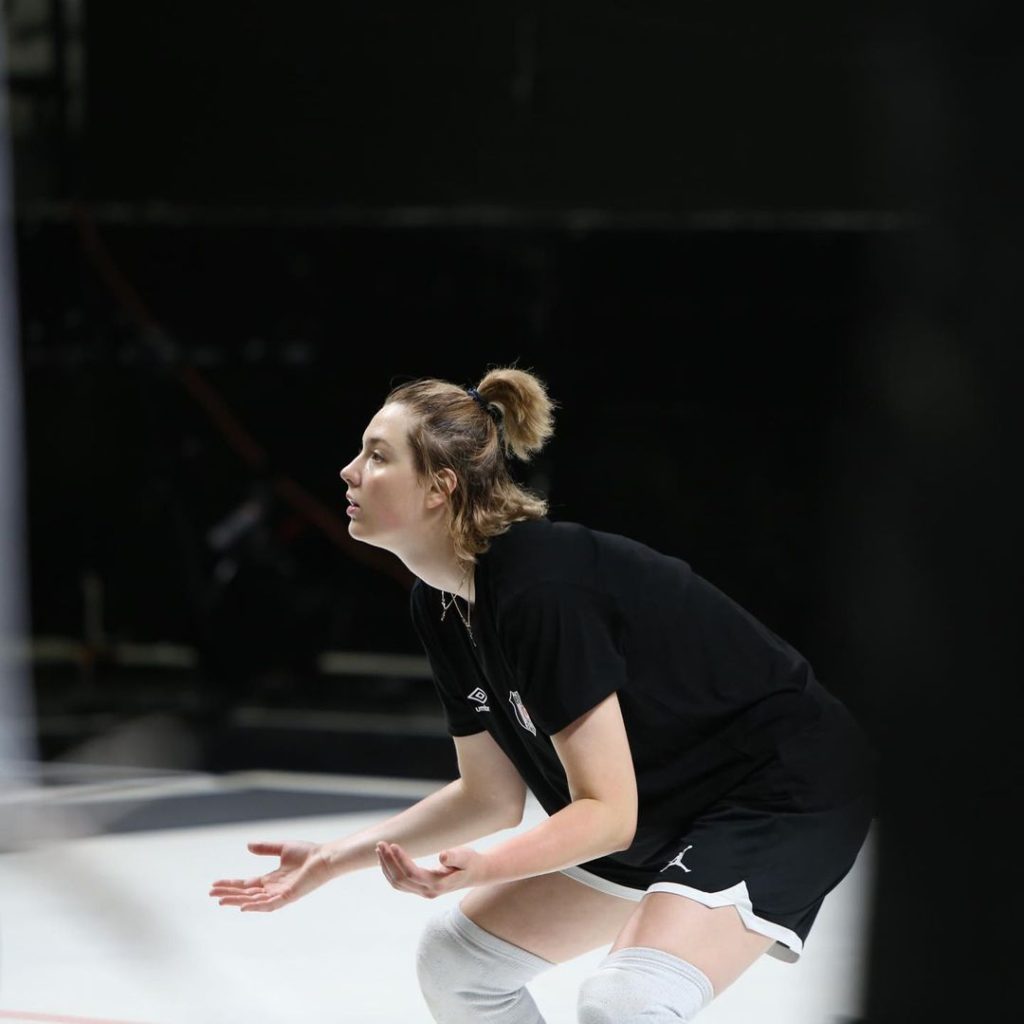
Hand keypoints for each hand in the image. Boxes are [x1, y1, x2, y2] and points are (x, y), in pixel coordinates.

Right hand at [209, 840, 332, 911]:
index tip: (215, 884)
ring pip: (253, 901)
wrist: (325, 857)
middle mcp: (273, 889)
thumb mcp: (282, 848)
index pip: (246, 885)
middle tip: (212, 894)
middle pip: (246, 894)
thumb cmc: (308, 853)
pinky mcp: (288, 896)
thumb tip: (248, 845)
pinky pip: (269, 905)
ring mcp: (280, 894)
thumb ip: (265, 848)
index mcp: (271, 879)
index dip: (231, 885)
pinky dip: (255, 907)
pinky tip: (242, 906)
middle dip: (229, 894)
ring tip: (220, 900)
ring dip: (236, 901)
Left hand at [376, 842, 488, 898]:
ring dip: (386, 866)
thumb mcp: (466, 856)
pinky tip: (385, 859)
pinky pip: (400, 883)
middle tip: (380, 843)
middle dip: (388, 861)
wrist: (476, 874)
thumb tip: (442, 856)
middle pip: (400, 880)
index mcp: (438, 884)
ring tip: (379, 849)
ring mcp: (423, 892)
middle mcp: (428, 891)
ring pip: (397, 883)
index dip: (400, 860)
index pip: (412, 874)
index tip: (392, 844)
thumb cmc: (470, 862)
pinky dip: (389, 871)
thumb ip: (455, 857)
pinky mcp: (420, 888)